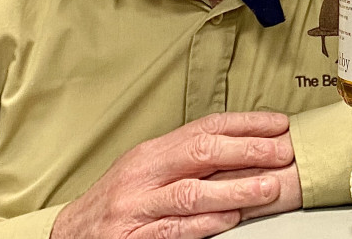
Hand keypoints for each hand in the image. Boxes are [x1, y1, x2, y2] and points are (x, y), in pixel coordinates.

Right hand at [50, 111, 292, 238]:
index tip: (280, 124)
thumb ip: (189, 158)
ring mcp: (138, 207)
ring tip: (267, 188)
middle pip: (202, 152)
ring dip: (235, 189)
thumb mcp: (150, 169)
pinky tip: (230, 218)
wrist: (69, 235)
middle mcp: (145, 174)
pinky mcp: (133, 238)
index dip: (247, 123)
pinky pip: (174, 229)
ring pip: (192, 193)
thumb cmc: (120, 199)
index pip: (207, 127)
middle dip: (247, 150)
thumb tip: (246, 147)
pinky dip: (205, 223)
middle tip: (282, 152)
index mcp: (154, 151)